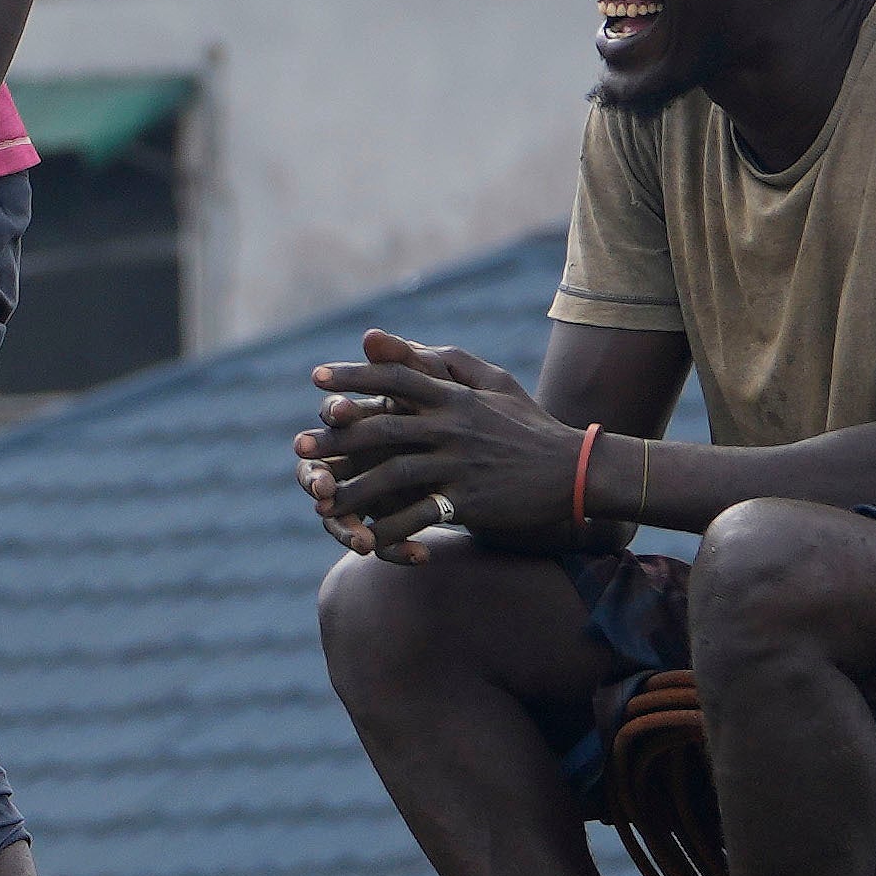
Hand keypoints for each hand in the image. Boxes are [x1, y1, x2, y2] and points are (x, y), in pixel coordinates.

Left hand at [299, 329, 571, 551]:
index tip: (317, 380)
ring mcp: (461, 464)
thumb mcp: (493, 383)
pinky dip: (391, 527)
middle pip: (384, 428)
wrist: (576, 471)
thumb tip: (385, 337)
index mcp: (456, 396)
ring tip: (321, 504)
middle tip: (299, 450)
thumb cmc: (527, 425)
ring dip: (354, 491)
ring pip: (395, 474)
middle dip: (338, 440)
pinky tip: (365, 538)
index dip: (354, 377)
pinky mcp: (471, 499)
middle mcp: (454, 426)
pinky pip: (422, 514)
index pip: (396, 378)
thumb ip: (441, 361)